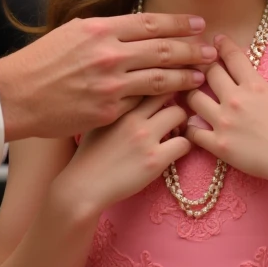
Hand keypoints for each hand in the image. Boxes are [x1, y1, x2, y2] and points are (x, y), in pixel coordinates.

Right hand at [0, 13, 217, 140]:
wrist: (15, 97)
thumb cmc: (40, 62)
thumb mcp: (72, 33)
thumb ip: (104, 29)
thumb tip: (133, 26)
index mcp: (100, 30)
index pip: (150, 23)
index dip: (178, 24)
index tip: (198, 24)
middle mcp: (108, 54)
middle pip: (162, 50)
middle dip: (192, 50)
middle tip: (211, 51)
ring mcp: (110, 85)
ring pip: (160, 80)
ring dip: (185, 78)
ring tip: (202, 77)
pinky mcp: (108, 112)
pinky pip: (143, 105)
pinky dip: (163, 103)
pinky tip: (177, 103)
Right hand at [56, 94, 190, 214]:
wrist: (83, 188)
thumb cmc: (88, 155)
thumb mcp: (98, 121)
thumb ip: (116, 105)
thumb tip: (133, 95)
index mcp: (117, 104)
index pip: (148, 79)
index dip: (160, 82)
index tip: (163, 91)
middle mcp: (132, 116)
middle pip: (167, 90)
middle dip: (174, 99)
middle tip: (172, 113)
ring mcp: (145, 137)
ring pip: (180, 113)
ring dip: (181, 123)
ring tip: (174, 133)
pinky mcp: (155, 159)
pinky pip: (184, 143)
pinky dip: (184, 146)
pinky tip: (173, 152)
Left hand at [183, 35, 267, 187]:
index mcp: (254, 86)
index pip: (233, 57)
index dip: (222, 45)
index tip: (215, 39)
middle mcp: (235, 99)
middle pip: (209, 73)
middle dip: (204, 69)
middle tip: (199, 69)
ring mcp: (223, 121)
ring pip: (194, 99)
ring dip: (191, 96)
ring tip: (191, 96)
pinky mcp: (217, 143)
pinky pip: (193, 131)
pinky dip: (189, 127)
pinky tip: (191, 126)